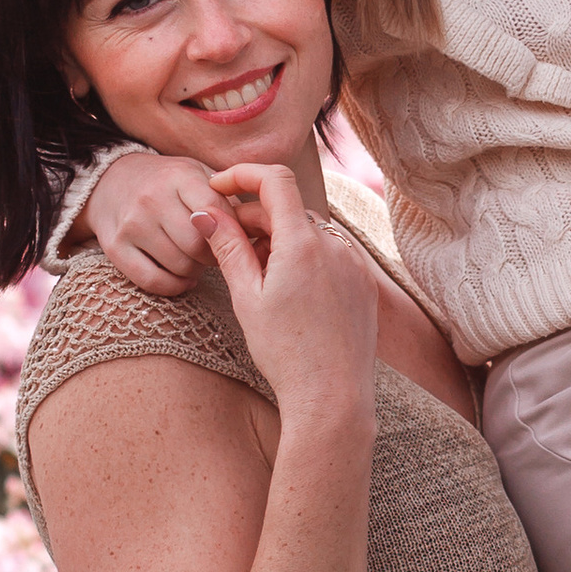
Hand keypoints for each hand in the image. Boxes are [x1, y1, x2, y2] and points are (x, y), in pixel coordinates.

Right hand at [81, 147, 244, 294]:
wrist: (110, 180)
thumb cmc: (168, 182)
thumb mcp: (197, 174)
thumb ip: (226, 196)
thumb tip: (258, 225)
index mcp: (180, 176)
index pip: (217, 211)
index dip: (232, 231)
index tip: (235, 237)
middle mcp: (152, 198)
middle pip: (199, 244)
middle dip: (215, 254)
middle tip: (218, 253)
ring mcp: (131, 224)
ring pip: (180, 265)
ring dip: (197, 270)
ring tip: (199, 260)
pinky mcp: (114, 247)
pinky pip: (153, 281)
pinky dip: (175, 285)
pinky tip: (184, 277)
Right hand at [192, 168, 378, 418]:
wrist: (332, 396)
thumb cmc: (285, 352)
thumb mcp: (247, 297)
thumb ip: (228, 247)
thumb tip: (205, 213)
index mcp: (302, 243)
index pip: (274, 179)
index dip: (243, 174)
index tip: (220, 188)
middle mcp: (335, 244)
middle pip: (289, 208)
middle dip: (255, 217)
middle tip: (227, 243)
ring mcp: (354, 262)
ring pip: (310, 232)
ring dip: (280, 239)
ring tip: (258, 276)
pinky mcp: (364, 281)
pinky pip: (330, 253)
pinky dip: (305, 257)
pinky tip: (290, 291)